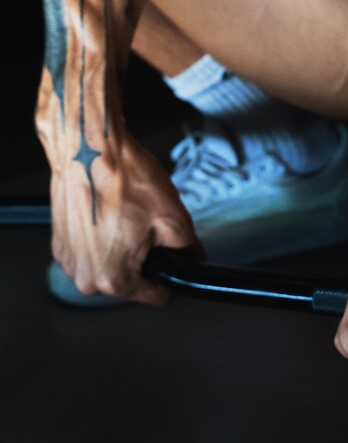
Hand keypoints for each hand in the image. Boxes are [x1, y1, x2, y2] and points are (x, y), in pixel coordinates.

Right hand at [47, 130, 199, 303]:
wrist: (88, 147)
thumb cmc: (124, 177)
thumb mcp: (173, 218)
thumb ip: (188, 250)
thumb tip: (193, 261)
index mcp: (113, 279)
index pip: (157, 295)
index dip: (171, 272)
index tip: (171, 254)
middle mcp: (85, 277)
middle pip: (133, 279)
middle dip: (145, 255)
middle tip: (147, 224)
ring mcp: (69, 260)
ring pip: (112, 263)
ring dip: (122, 245)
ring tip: (126, 214)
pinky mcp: (60, 243)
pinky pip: (92, 250)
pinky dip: (103, 235)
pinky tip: (110, 211)